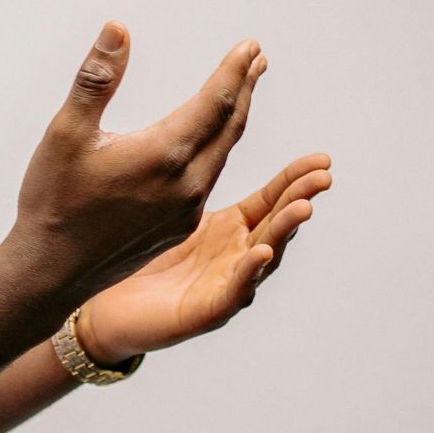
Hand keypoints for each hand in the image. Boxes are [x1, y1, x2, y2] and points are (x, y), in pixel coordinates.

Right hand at [8, 22, 266, 309]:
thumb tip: (118, 28)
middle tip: (256, 60)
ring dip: (234, 120)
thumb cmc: (53, 200)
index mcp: (164, 154)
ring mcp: (187, 210)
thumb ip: (97, 79)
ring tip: (241, 92)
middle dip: (244, 89)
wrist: (51, 272)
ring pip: (222, 155)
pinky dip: (218, 151)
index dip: (235, 71)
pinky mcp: (180, 227)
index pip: (216, 102)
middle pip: (229, 127)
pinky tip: (212, 143)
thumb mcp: (66, 132)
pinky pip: (210, 180)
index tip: (250, 46)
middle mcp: (186, 184)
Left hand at [80, 152, 333, 360]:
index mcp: (231, 229)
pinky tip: (260, 252)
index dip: (295, 180)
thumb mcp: (166, 207)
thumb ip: (184, 171)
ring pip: (265, 257)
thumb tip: (188, 120)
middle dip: (301, 199)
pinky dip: (250, 273)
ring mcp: (226, 284)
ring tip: (302, 208)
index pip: (271, 200)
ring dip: (285, 232)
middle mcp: (237, 256)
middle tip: (323, 177)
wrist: (110, 310)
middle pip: (277, 225)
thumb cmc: (138, 259)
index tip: (321, 159)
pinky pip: (234, 291)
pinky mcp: (207, 312)